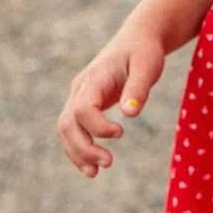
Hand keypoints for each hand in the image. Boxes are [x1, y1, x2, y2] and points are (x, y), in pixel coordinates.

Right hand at [56, 20, 167, 177]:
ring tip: (95, 173)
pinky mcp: (84, 105)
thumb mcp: (148, 64)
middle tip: (108, 163)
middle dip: (83, 148)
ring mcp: (79, 97)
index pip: (82, 108)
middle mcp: (80, 89)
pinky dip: (79, 149)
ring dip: (77, 153)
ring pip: (65, 129)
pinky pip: (73, 129)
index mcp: (93, 79)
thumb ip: (138, 87)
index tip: (121, 133)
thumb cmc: (144, 51)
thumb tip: (130, 113)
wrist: (137, 38)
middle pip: (66, 123)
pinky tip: (92, 166)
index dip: (97, 126)